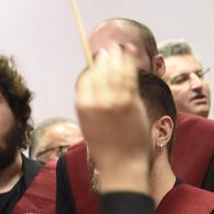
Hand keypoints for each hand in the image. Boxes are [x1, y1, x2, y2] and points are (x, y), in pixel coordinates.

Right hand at [75, 49, 150, 193]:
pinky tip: (131, 58)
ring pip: (114, 71)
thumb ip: (92, 105)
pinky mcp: (129, 102)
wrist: (122, 163)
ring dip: (118, 57)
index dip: (94, 68)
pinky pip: (129, 78)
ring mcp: (113, 100)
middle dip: (105, 58)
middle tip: (111, 49)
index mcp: (82, 105)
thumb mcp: (90, 124)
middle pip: (99, 71)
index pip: (86, 78)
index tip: (99, 61)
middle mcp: (95, 100)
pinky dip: (129, 66)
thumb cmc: (108, 147)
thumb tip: (97, 86)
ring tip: (121, 49)